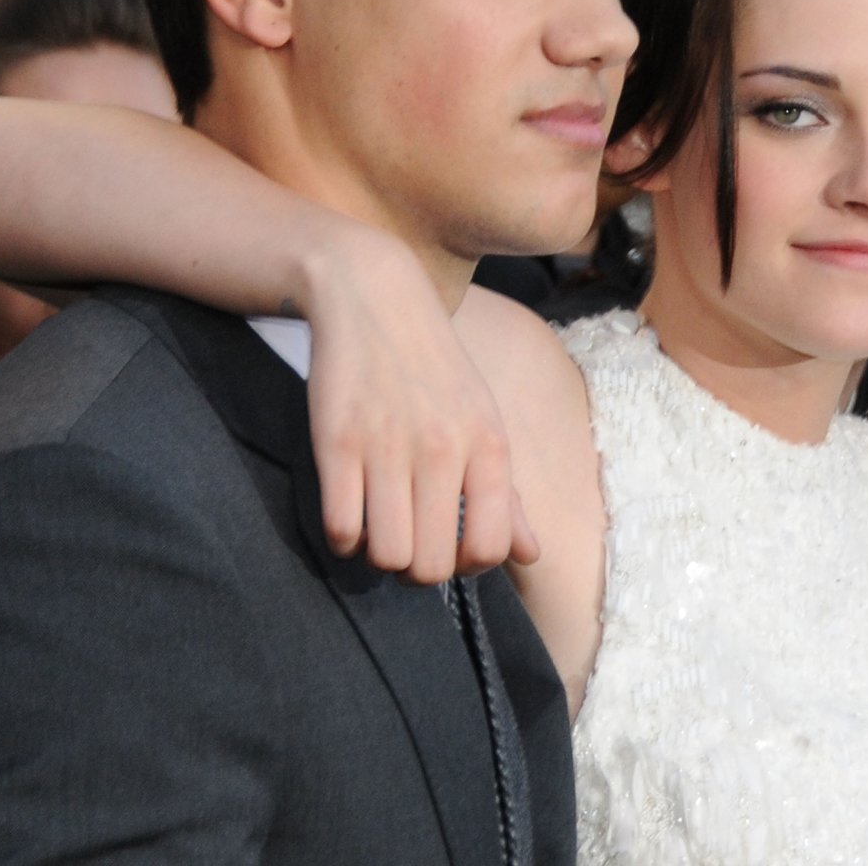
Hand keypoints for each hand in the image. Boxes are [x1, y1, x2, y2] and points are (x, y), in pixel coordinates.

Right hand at [302, 227, 537, 582]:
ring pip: (386, 556)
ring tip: (380, 528)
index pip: (489, 548)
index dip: (468, 565)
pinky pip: (340, 529)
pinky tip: (350, 512)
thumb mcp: (484, 421)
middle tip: (409, 540)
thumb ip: (507, 494)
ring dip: (379, 556)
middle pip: (432, 566)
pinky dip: (344, 537)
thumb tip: (531, 555)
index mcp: (488, 445)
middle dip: (417, 569)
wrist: (375, 299)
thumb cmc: (436, 370)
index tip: (451, 547)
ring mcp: (389, 446)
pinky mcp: (336, 443)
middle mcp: (444, 449)